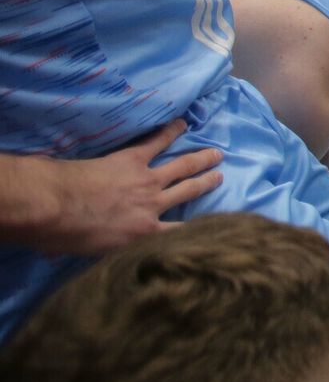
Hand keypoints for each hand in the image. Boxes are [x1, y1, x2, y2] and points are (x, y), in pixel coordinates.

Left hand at [36, 120, 222, 254]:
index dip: (199, 228)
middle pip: (189, 192)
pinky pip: (156, 143)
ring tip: (215, 154)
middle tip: (220, 176)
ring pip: (182, 167)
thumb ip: (114, 252)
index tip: (213, 224)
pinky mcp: (132, 159)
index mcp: (145, 233)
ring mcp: (146, 180)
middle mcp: (154, 206)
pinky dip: (169, 132)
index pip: (181, 233)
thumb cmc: (67, 236)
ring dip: (201, 159)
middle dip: (206, 183)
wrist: (56, 207)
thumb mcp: (96, 255)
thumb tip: (111, 256)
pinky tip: (181, 124)